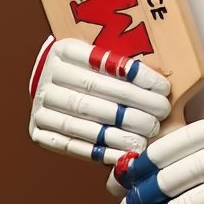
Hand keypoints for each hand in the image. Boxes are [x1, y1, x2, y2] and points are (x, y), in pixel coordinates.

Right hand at [28, 36, 170, 166]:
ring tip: (145, 137)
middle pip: (93, 90)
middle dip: (132, 104)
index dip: (135, 75)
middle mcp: (47, 75)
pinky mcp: (39, 131)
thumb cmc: (93, 75)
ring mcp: (40, 104)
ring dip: (118, 131)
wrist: (56, 90)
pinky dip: (99, 151)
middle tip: (159, 115)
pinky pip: (70, 144)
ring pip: (82, 118)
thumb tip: (164, 78)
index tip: (163, 88)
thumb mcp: (104, 60)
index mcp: (63, 50)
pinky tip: (123, 154)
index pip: (102, 60)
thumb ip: (126, 67)